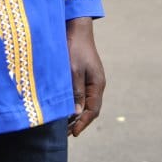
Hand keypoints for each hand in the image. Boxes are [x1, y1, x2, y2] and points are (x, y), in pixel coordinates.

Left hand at [66, 17, 105, 136]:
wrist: (76, 27)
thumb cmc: (74, 47)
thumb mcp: (74, 70)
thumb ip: (76, 91)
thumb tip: (77, 113)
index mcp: (97, 84)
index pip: (92, 110)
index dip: (83, 123)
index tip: (74, 134)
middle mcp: (96, 83)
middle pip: (90, 108)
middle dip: (79, 121)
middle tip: (66, 133)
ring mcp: (90, 78)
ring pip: (85, 101)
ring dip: (76, 113)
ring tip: (63, 124)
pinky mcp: (83, 73)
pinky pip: (80, 93)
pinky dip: (73, 102)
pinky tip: (64, 106)